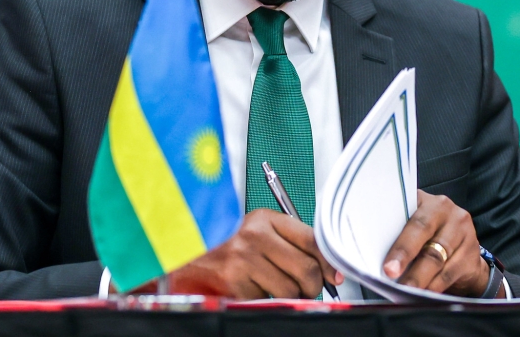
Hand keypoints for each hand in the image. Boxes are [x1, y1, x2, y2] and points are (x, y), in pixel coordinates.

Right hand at [166, 209, 343, 298]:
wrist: (186, 251)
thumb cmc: (225, 241)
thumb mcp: (258, 229)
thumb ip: (290, 241)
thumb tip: (326, 268)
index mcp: (266, 219)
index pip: (312, 239)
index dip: (328, 262)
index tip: (333, 274)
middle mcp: (255, 236)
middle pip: (306, 269)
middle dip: (312, 286)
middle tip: (307, 288)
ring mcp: (244, 260)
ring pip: (290, 290)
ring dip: (288, 295)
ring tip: (274, 287)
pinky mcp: (234, 283)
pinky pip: (267, 300)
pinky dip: (265, 300)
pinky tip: (254, 289)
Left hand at [382, 190, 502, 297]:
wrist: (463, 249)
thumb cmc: (430, 236)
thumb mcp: (416, 225)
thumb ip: (400, 231)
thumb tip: (374, 253)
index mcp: (428, 201)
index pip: (410, 216)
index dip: (399, 240)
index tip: (386, 262)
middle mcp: (447, 211)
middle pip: (424, 233)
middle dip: (405, 256)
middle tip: (391, 273)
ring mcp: (463, 231)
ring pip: (437, 257)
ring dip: (419, 276)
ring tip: (405, 289)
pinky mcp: (472, 253)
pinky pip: (449, 273)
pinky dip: (434, 285)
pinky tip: (423, 293)